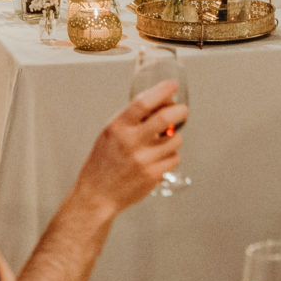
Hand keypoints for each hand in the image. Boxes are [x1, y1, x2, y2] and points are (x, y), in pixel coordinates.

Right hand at [71, 79, 188, 212]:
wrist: (98, 194)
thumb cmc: (103, 162)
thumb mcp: (110, 133)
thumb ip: (130, 118)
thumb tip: (157, 101)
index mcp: (118, 127)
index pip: (143, 102)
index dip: (161, 91)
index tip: (172, 85)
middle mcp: (131, 142)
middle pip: (165, 118)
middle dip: (180, 111)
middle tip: (182, 111)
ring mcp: (143, 159)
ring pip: (175, 139)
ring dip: (175, 137)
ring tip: (165, 141)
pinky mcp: (153, 175)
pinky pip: (174, 158)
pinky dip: (171, 156)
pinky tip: (160, 158)